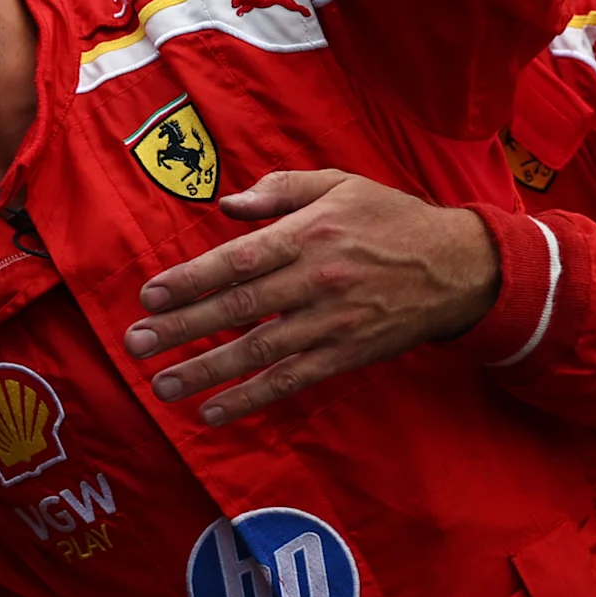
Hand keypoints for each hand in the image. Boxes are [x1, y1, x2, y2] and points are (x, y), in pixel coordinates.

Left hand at [125, 170, 499, 423]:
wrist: (460, 267)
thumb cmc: (390, 220)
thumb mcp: (340, 185)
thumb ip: (280, 190)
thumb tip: (227, 204)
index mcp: (310, 233)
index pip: (239, 259)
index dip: (192, 279)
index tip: (150, 296)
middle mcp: (318, 278)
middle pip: (239, 307)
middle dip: (183, 328)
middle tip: (135, 344)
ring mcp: (333, 321)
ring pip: (260, 350)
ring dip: (206, 370)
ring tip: (161, 384)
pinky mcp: (347, 354)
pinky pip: (292, 380)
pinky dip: (251, 398)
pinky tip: (212, 411)